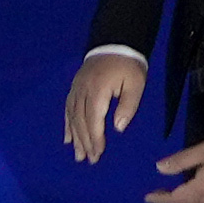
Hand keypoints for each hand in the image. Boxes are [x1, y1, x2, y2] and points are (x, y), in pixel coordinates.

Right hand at [62, 48, 146, 163]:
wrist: (115, 43)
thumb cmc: (128, 65)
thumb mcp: (135, 83)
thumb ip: (128, 105)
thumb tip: (118, 128)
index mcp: (98, 91)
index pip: (94, 119)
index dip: (95, 138)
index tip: (98, 153)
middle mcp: (82, 92)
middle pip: (80, 121)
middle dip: (84, 142)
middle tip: (88, 159)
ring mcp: (76, 90)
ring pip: (72, 118)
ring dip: (75, 138)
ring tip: (77, 154)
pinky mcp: (74, 88)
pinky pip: (67, 110)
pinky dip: (67, 126)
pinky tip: (68, 138)